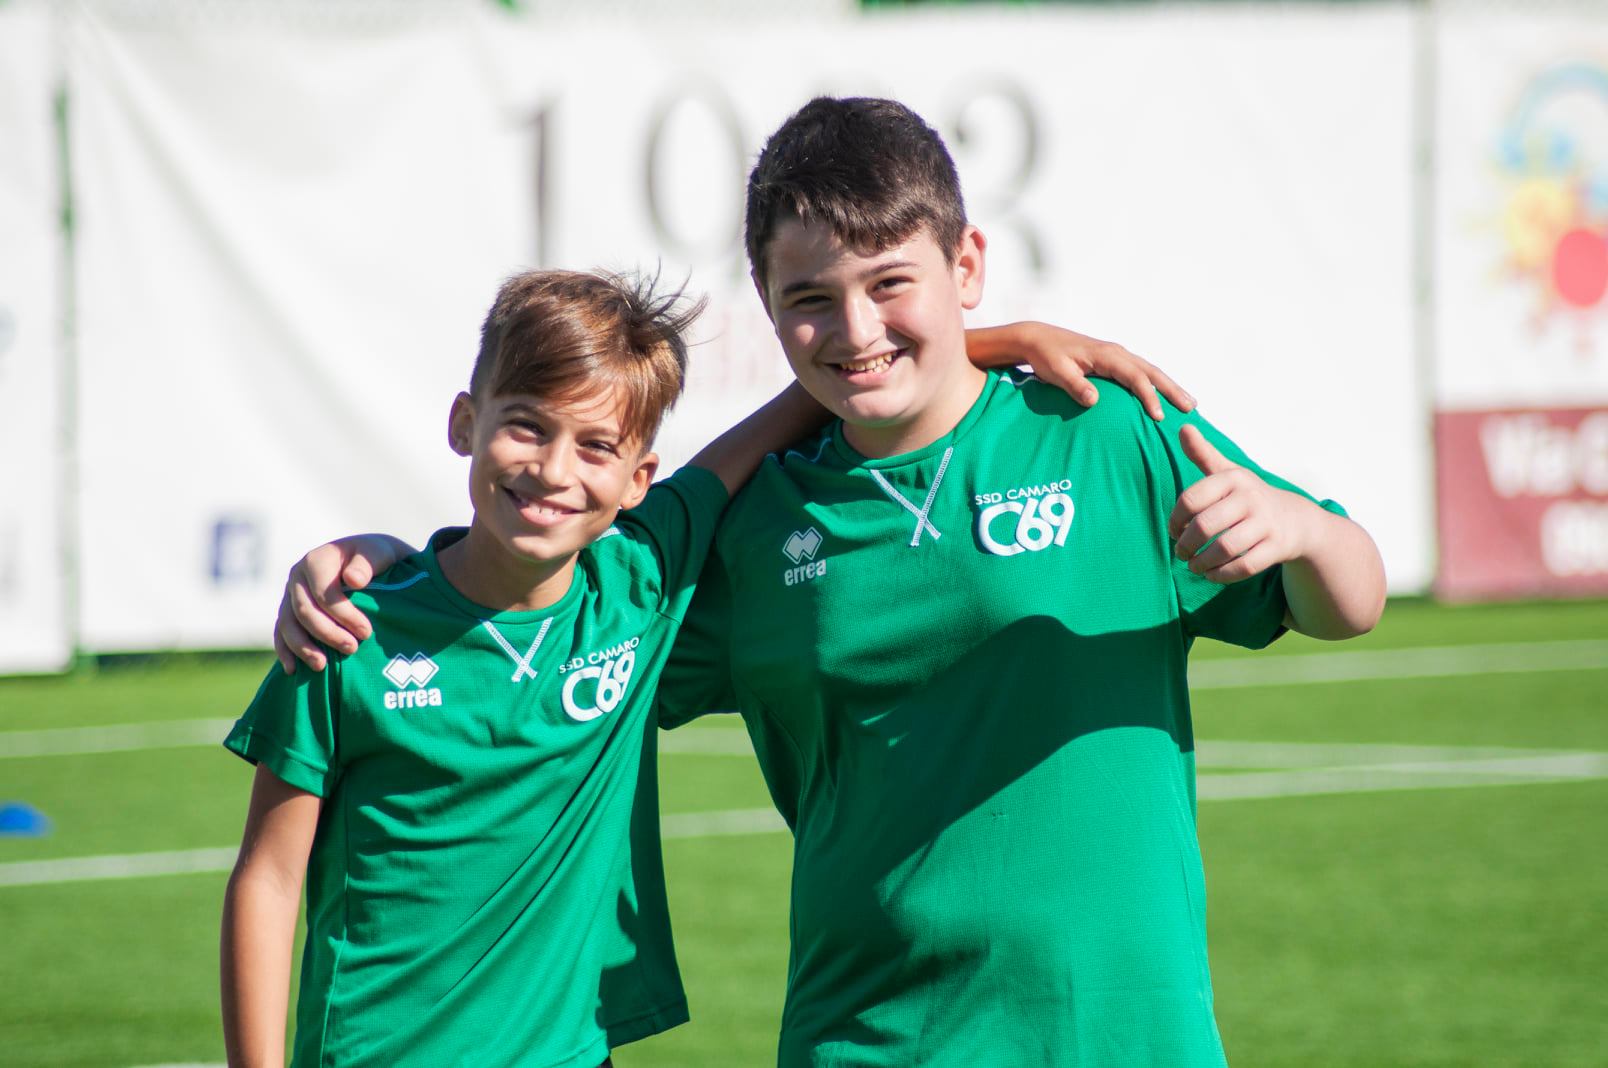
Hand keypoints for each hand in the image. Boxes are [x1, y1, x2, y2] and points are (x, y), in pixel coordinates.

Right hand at [273, 535, 411, 672]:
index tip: (366, 632)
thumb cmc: (374, 557)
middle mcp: (297, 577)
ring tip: (322, 666)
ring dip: (303, 648)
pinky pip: (281, 633)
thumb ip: (366, 564)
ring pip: (288, 625)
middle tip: (352, 649)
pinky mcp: (288, 612)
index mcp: (315, 561)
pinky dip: (285, 652)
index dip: (344, 615)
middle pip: (304, 612)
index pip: (324, 594)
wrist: (367, 560)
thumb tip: (353, 581)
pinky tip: (293, 669)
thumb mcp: (377, 553)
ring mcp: (289, 595)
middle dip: (327, 634)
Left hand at [1002, 322, 1194, 418]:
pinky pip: (1140, 373)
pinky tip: (1164, 396)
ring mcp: (1117, 356)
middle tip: (1191, 408)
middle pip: (1151, 372)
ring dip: (1169, 386)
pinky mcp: (1113, 361)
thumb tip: (1093, 400)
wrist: (1038, 339)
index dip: (1148, 396)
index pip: (1134, 377)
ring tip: (1189, 403)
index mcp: (1106, 355)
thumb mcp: (1056, 372)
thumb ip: (1075, 385)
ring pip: (1149, 371)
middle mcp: (1117, 353)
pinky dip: (1155, 383)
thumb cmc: (1046, 357)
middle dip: (1172, 389)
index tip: (1159, 416)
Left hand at [1168, 426, 1314, 582]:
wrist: (1297, 519)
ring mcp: (1266, 523)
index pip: (1191, 499)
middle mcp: (1251, 498)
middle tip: (1181, 553)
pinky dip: (1222, 574)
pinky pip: (1244, 566)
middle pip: (1205, 526)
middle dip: (1186, 544)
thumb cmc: (1249, 496)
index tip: (1174, 531)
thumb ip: (1202, 453)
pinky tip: (1211, 574)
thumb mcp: (1228, 473)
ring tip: (1193, 566)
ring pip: (1224, 548)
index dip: (1175, 519)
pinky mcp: (1277, 547)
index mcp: (1234, 478)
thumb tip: (1183, 426)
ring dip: (1201, 562)